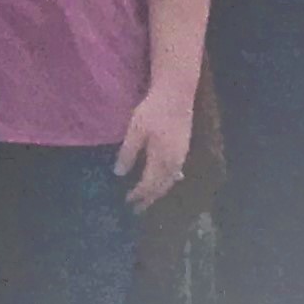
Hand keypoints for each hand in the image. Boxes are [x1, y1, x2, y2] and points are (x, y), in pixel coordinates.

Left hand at [118, 82, 193, 209]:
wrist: (176, 95)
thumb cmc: (153, 111)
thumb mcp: (135, 131)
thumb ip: (128, 153)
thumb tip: (119, 174)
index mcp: (161, 160)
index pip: (148, 184)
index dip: (138, 195)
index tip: (128, 202)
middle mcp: (174, 162)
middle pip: (161, 187)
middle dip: (149, 199)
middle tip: (138, 209)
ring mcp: (181, 156)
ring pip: (170, 181)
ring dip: (159, 192)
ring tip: (149, 199)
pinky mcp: (184, 148)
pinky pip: (176, 173)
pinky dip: (168, 182)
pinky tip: (166, 180)